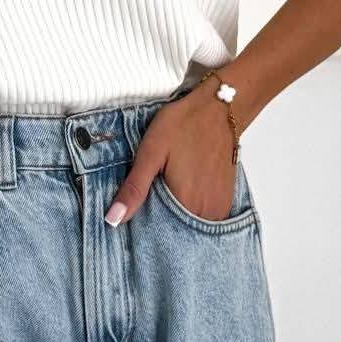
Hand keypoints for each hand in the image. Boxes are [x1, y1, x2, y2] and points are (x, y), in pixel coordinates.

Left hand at [104, 88, 236, 224]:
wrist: (220, 108)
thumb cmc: (184, 125)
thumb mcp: (151, 152)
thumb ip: (134, 188)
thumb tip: (114, 219)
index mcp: (186, 204)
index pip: (158, 233)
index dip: (145, 223)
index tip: (139, 208)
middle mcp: (206, 212)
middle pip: (175, 230)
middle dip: (161, 220)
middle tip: (156, 189)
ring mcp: (219, 208)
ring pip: (190, 225)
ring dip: (177, 215)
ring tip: (170, 189)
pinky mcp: (226, 200)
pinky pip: (204, 217)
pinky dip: (191, 210)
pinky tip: (183, 190)